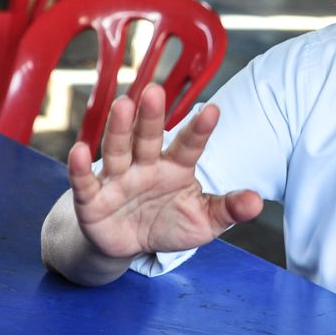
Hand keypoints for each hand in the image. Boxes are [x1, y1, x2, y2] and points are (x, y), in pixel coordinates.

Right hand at [66, 84, 263, 259]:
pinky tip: (79, 150)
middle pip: (148, 138)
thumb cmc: (169, 224)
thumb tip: (256, 203)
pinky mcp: (92, 200)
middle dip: (151, 116)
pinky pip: (85, 183)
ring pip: (117, 150)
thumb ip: (227, 209)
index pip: (189, 146)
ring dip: (119, 129)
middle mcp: (145, 166)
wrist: (127, 245)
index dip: (199, 130)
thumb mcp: (203, 221)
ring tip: (123, 105)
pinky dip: (80, 169)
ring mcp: (117, 180)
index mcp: (176, 168)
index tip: (214, 110)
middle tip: (154, 90)